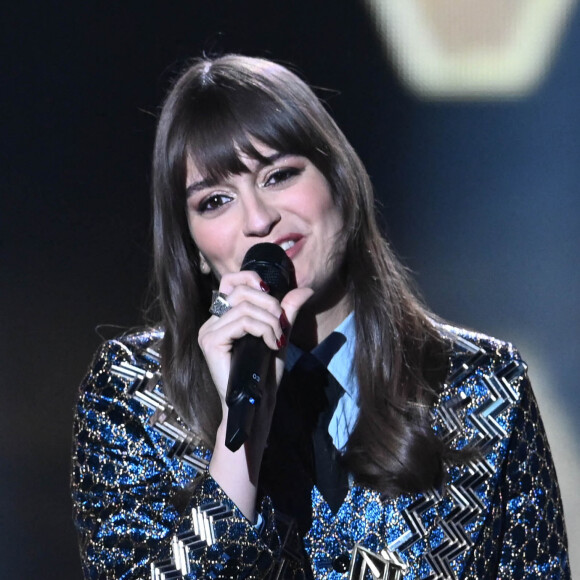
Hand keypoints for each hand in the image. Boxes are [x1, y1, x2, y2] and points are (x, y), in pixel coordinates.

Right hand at [198, 270, 312, 412]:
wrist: (257, 404)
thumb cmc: (264, 374)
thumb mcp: (279, 335)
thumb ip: (287, 312)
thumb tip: (306, 289)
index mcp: (223, 318)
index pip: (231, 281)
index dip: (252, 279)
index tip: (272, 296)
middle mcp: (212, 322)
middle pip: (241, 291)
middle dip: (269, 304)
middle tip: (281, 326)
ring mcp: (208, 332)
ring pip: (245, 308)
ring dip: (270, 322)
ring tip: (277, 340)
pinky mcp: (211, 342)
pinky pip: (242, 322)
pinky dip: (263, 329)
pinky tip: (271, 345)